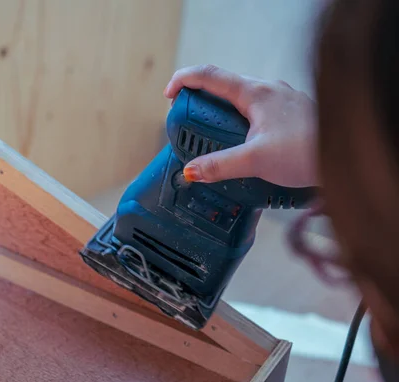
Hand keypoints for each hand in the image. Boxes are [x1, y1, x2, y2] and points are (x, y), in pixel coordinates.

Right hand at [164, 65, 318, 187]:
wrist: (347, 159)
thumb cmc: (309, 151)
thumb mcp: (256, 161)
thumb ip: (220, 165)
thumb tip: (192, 171)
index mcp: (255, 93)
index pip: (209, 75)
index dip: (183, 81)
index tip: (169, 95)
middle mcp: (268, 92)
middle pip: (223, 88)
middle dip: (201, 104)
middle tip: (189, 125)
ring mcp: (280, 102)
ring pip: (241, 102)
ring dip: (222, 117)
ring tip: (215, 142)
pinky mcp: (288, 117)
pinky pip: (256, 114)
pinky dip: (241, 125)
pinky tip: (244, 148)